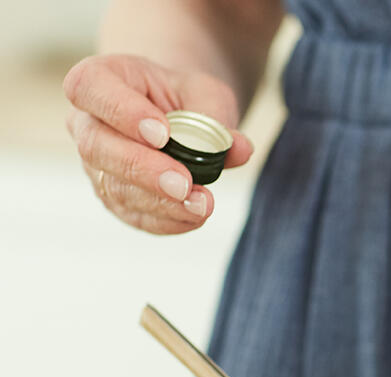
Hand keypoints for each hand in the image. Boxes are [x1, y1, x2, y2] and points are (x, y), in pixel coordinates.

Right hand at [64, 54, 253, 234]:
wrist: (181, 115)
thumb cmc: (185, 97)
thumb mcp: (205, 93)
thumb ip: (216, 116)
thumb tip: (240, 149)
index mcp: (101, 78)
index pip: (90, 87)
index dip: (121, 111)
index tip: (162, 133)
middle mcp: (87, 121)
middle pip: (96, 146)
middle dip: (142, 168)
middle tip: (183, 183)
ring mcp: (96, 164)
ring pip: (114, 187)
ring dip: (160, 201)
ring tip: (201, 204)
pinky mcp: (114, 197)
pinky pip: (133, 214)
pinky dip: (167, 219)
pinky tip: (194, 216)